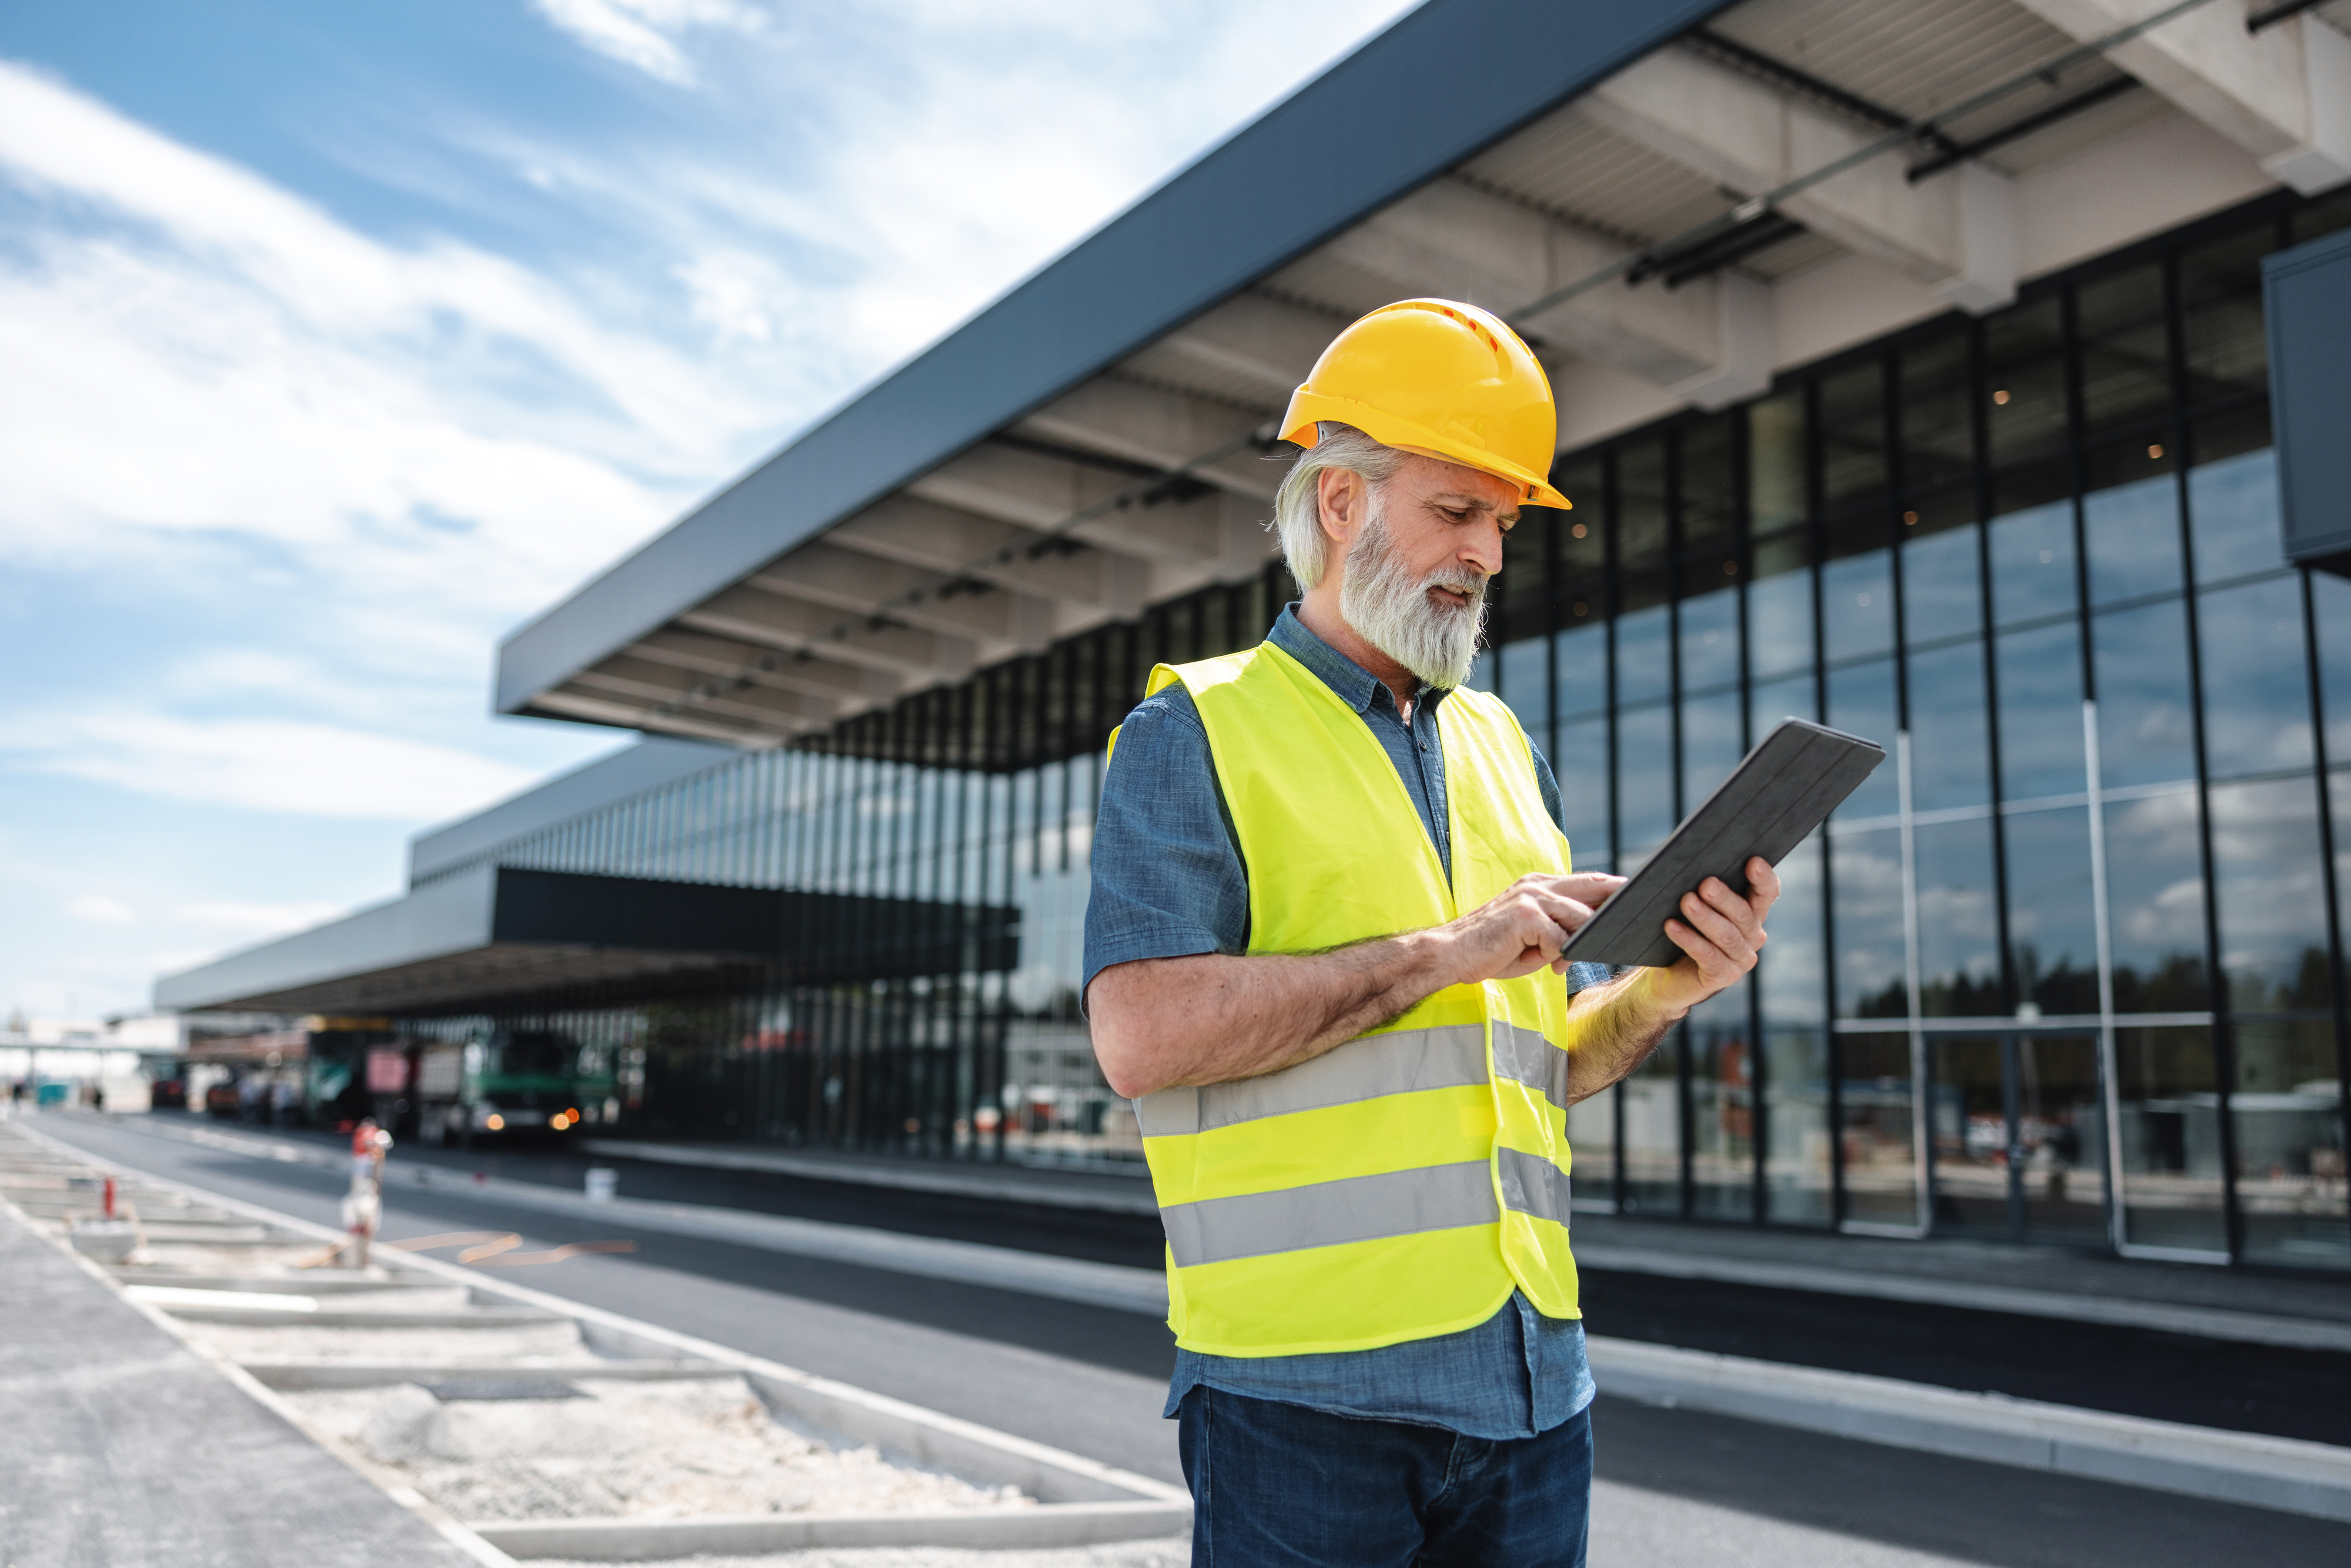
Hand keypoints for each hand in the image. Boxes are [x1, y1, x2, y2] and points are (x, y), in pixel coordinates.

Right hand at [1441, 872, 1626, 983]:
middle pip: (1593, 887)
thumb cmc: (1491, 950)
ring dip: (1575, 944)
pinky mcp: (1526, 916)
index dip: (1614, 887)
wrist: (1451, 954)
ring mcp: (1531, 897)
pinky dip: (1553, 956)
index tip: (1637, 896)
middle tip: (1633, 921)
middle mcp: (1537, 885)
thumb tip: (1592, 938)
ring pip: (1580, 918)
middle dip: (1616, 903)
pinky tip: (1537, 962)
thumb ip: (1560, 930)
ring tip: (1551, 960)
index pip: (1587, 880)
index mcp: (1538, 885)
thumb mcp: (1533, 937)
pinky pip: (1559, 940)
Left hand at [1635, 856, 1779, 1016]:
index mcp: (1752, 911)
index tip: (1753, 861)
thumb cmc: (1683, 929)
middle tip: (1705, 884)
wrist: (1670, 975)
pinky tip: (1671, 926)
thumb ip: (1693, 887)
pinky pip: (1709, 956)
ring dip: (1706, 917)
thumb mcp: (1691, 904)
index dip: (1763, 878)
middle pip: (1744, 913)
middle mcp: (1753, 935)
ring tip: (1686, 902)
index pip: (1766, 892)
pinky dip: (1690, 939)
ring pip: (1727, 935)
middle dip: (1724, 897)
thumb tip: (1671, 869)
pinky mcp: (1723, 976)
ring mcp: (1740, 958)